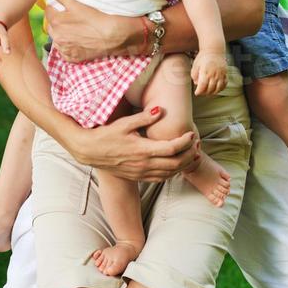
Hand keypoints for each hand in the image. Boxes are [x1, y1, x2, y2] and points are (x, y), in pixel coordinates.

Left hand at [41, 0, 143, 60]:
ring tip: (79, 27)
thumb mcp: (77, 3)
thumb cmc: (99, 16)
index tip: (68, 6)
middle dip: (59, 19)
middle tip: (74, 16)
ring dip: (63, 32)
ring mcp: (65, 49)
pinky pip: (65, 50)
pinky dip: (70, 45)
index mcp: (56, 21)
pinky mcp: (73, 58)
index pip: (49, 9)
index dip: (58, 6)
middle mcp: (57, 37)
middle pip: (52, 24)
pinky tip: (81, 38)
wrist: (117, 36)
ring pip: (58, 38)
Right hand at [76, 105, 200, 180]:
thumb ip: (143, 117)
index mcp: (142, 150)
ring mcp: (140, 173)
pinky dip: (172, 173)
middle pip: (175, 164)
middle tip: (198, 145)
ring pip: (169, 173)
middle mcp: (143, 164)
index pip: (171, 149)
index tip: (192, 134)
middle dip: (190, 155)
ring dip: (184, 165)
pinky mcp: (137, 176)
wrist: (89, 151)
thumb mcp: (124, 123)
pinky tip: (177, 166)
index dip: (185, 143)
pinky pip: (160, 178)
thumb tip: (160, 110)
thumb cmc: (106, 134)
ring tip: (193, 155)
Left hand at [191, 50, 227, 95]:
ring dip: (213, 92)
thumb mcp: (195, 65)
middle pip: (210, 89)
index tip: (196, 92)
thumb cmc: (203, 57)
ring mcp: (220, 74)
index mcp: (205, 72)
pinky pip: (224, 84)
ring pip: (218, 88)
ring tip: (209, 92)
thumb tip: (197, 83)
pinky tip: (216, 88)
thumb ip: (194, 75)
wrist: (214, 49)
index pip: (202, 86)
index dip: (199, 91)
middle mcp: (214, 74)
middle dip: (205, 93)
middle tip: (202, 92)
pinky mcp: (225, 73)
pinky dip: (221, 88)